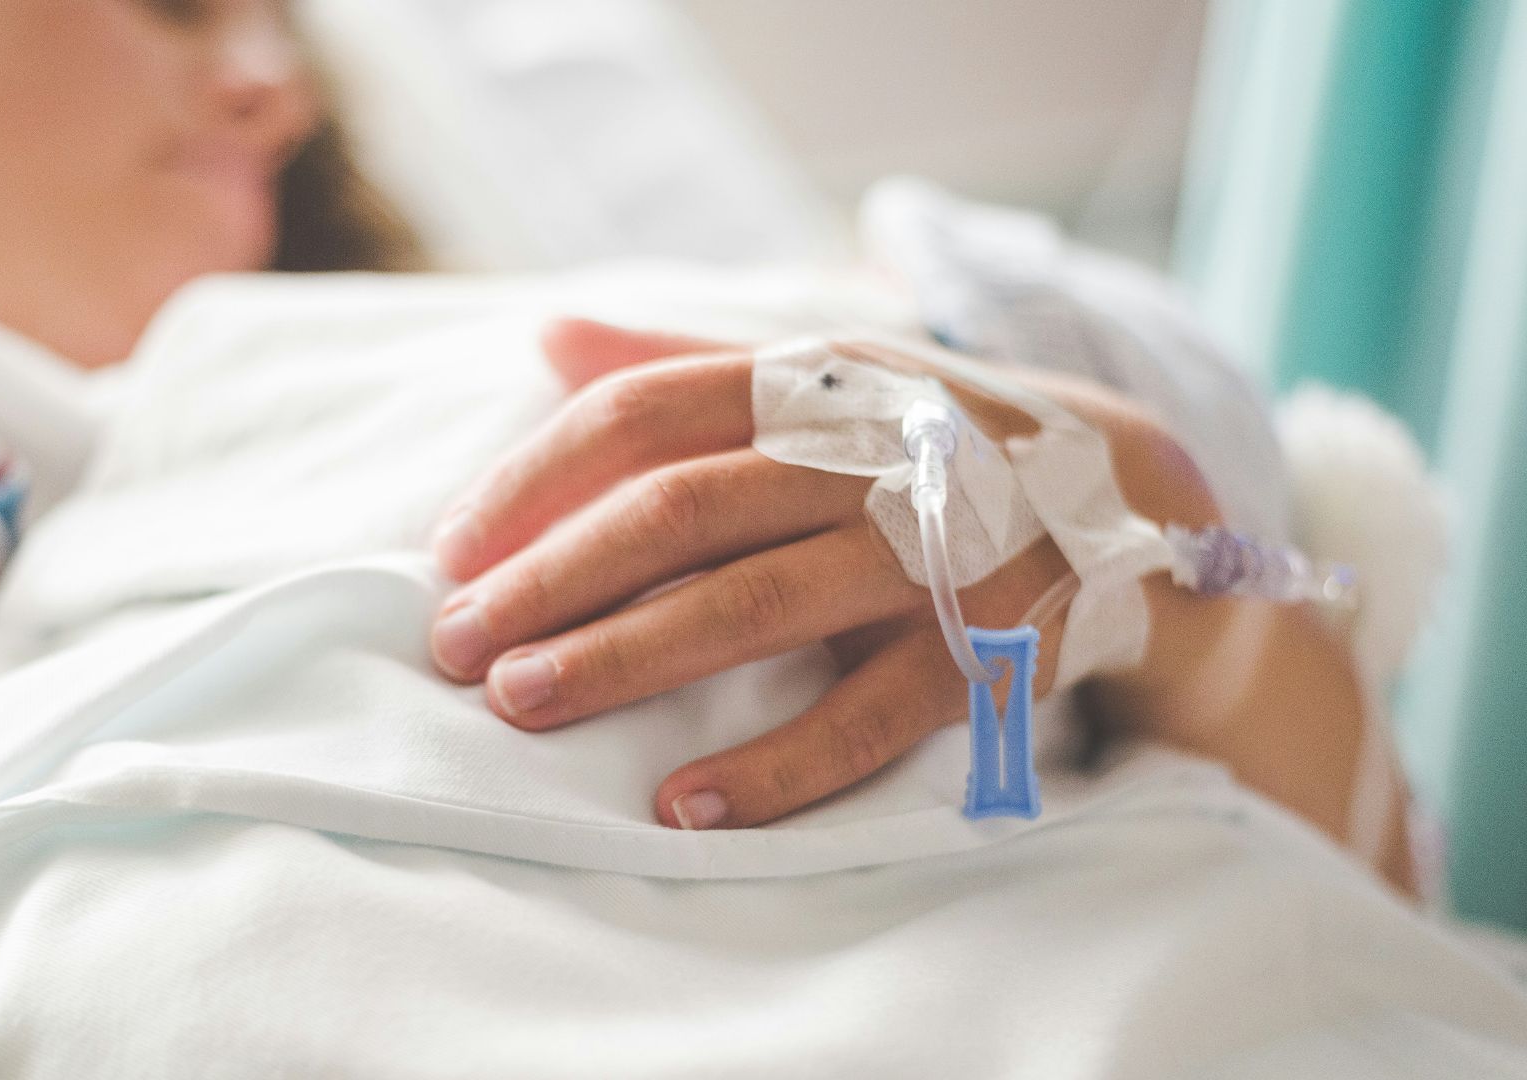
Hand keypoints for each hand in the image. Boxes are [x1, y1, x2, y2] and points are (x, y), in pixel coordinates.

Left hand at [426, 319, 1081, 830]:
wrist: (1124, 491)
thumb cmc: (920, 439)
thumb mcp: (819, 377)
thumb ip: (684, 362)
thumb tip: (546, 336)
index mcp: (808, 384)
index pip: (643, 411)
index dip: (534, 476)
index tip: (448, 548)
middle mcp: (862, 456)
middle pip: (680, 509)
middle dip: (552, 577)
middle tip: (454, 643)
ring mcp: (928, 553)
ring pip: (754, 604)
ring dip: (627, 658)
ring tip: (523, 702)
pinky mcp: (985, 649)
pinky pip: (867, 716)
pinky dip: (776, 764)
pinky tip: (684, 803)